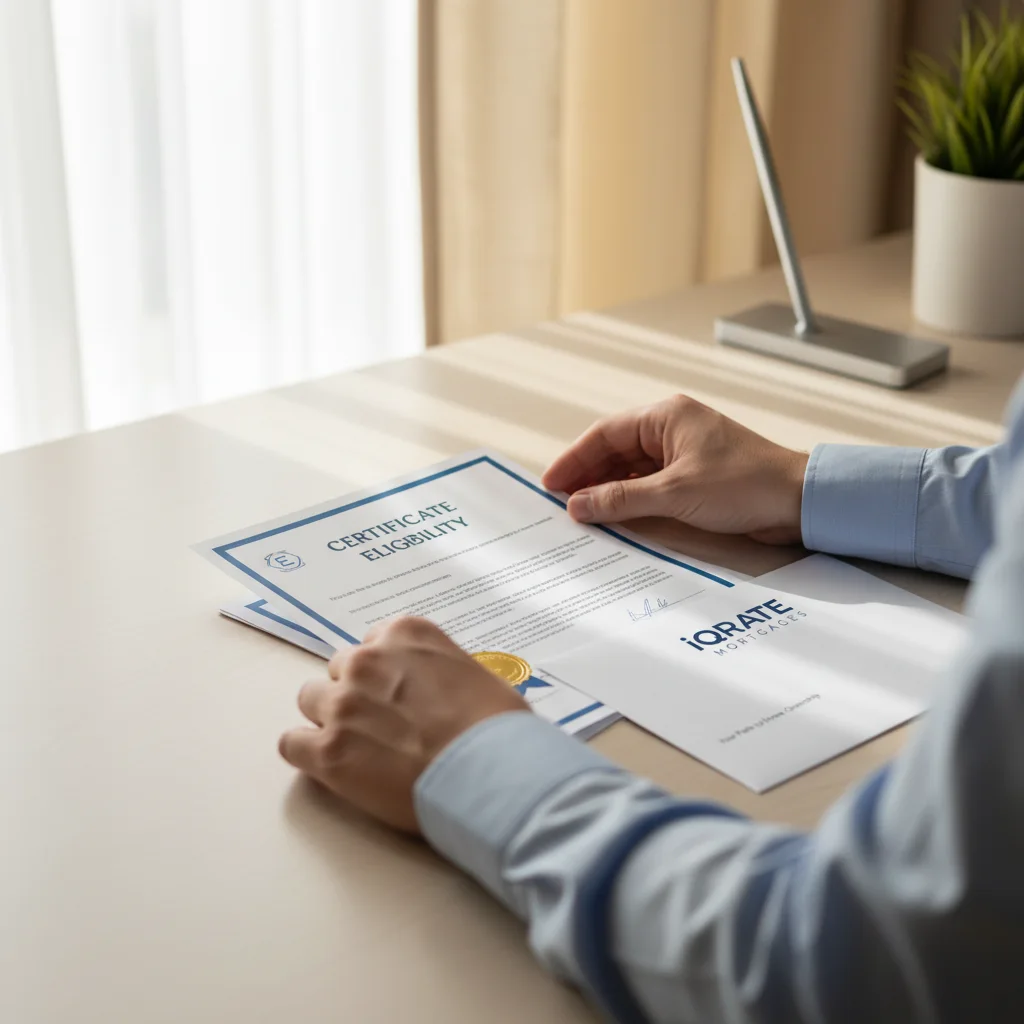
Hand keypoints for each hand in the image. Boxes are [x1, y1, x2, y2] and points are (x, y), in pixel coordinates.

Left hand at [278, 617, 527, 832]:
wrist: (492, 774)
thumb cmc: (499, 729)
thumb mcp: (477, 675)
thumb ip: (439, 672)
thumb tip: (438, 693)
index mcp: (405, 634)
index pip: (374, 644)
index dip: (386, 675)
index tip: (400, 697)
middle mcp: (368, 661)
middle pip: (340, 670)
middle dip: (358, 695)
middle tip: (384, 727)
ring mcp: (344, 704)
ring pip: (311, 701)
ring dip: (331, 720)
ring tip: (360, 749)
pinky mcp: (328, 751)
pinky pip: (292, 744)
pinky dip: (309, 755)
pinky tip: (334, 769)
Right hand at [542, 394, 807, 544]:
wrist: (797, 502)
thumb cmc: (745, 484)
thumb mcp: (675, 493)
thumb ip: (621, 499)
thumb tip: (578, 504)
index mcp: (666, 416)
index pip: (605, 434)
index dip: (574, 460)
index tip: (551, 484)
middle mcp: (671, 429)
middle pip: (614, 451)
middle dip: (587, 477)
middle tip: (560, 503)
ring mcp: (682, 453)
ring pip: (630, 469)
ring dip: (607, 490)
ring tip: (581, 514)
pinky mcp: (692, 476)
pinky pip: (648, 484)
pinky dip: (629, 499)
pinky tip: (613, 517)